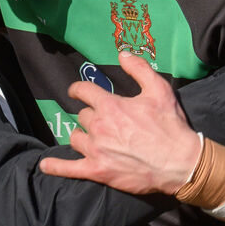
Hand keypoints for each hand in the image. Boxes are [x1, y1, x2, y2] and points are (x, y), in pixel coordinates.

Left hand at [40, 53, 202, 194]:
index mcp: (110, 106)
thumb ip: (139, 69)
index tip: (77, 90)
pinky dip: (55, 166)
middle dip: (90, 115)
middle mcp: (98, 127)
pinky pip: (69, 169)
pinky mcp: (97, 171)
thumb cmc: (170, 125)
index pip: (84, 91)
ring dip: (81, 135)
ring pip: (75, 138)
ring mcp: (96, 150)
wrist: (179, 162)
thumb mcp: (159, 90)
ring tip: (89, 138)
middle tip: (103, 120)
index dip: (78, 89)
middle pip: (82, 116)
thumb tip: (122, 54)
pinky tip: (44, 164)